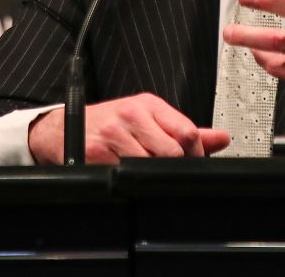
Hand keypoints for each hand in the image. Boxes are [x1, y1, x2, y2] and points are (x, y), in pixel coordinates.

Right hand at [27, 93, 230, 164]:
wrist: (62, 129)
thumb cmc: (108, 123)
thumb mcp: (148, 118)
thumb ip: (184, 130)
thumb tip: (222, 139)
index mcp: (148, 104)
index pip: (187, 130)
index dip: (196, 153)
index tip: (193, 162)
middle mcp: (131, 114)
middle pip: (173, 151)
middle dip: (175, 166)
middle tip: (167, 171)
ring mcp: (114, 133)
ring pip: (151, 165)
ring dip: (150, 175)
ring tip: (143, 171)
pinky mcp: (98, 152)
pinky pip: (127, 174)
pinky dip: (130, 179)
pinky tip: (125, 174)